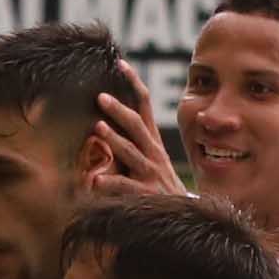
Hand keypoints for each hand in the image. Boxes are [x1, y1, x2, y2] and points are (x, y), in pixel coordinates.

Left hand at [91, 70, 185, 198]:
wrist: (183, 214)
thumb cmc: (158, 183)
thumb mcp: (151, 156)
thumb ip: (133, 136)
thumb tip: (108, 113)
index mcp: (152, 140)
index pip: (144, 105)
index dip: (133, 83)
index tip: (120, 64)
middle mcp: (153, 153)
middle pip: (136, 126)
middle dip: (120, 110)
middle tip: (101, 97)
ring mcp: (150, 173)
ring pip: (132, 153)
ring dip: (115, 140)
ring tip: (98, 128)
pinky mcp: (146, 194)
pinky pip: (126, 187)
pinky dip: (111, 183)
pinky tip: (95, 181)